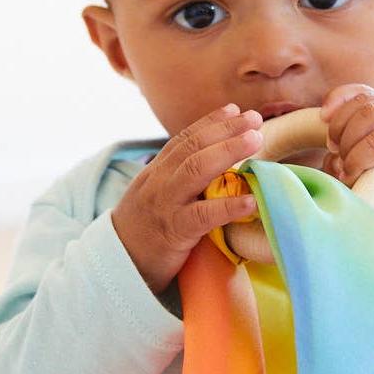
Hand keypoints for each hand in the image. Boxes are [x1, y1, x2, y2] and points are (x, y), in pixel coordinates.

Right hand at [111, 104, 262, 294]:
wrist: (116, 264)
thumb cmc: (144, 233)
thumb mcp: (156, 198)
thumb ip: (178, 181)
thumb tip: (216, 169)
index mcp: (157, 173)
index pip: (184, 139)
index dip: (210, 122)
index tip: (235, 110)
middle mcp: (160, 182)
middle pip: (193, 148)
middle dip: (225, 130)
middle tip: (254, 121)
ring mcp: (166, 204)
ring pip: (196, 170)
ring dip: (228, 152)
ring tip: (256, 142)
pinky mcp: (174, 231)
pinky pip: (203, 215)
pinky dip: (228, 206)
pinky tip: (251, 200)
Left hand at [319, 85, 373, 232]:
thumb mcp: (368, 167)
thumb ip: (348, 154)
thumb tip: (328, 154)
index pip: (359, 92)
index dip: (337, 101)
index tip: (323, 121)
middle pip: (360, 104)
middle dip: (339, 128)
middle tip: (335, 153)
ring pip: (366, 118)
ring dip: (348, 145)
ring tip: (347, 168)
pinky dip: (358, 159)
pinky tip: (356, 173)